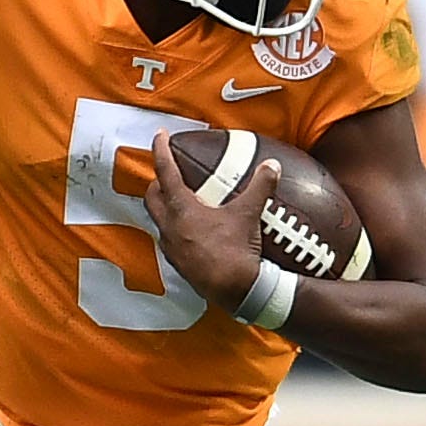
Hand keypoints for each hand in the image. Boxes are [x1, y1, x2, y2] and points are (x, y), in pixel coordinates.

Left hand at [145, 130, 280, 311]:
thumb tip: (273, 165)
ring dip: (163, 207)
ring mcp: (170, 246)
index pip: (166, 172)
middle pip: (152, 197)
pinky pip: (169, 240)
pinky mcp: (177, 263)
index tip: (159, 136)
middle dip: (156, 182)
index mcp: (181, 209)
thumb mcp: (250, 213)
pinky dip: (175, 229)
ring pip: (158, 219)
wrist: (234, 289)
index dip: (161, 151)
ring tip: (178, 201)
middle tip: (167, 173)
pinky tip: (191, 231)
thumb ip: (260, 186)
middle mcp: (169, 226)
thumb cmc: (236, 249)